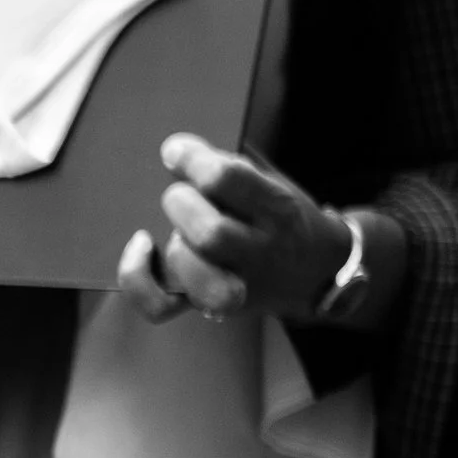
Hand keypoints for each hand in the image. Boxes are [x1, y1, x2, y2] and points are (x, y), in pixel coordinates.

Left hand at [115, 136, 346, 326]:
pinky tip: (143, 249)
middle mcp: (259, 252)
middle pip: (210, 234)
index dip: (193, 160)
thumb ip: (236, 169)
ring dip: (173, 247)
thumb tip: (179, 152)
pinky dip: (139, 280)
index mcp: (277, 210)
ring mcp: (235, 286)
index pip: (228, 180)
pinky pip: (160, 306)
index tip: (174, 151)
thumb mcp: (276, 184)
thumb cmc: (282, 219)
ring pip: (192, 276)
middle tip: (179, 194)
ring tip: (173, 229)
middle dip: (182, 205)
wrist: (317, 273)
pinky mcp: (206, 307)